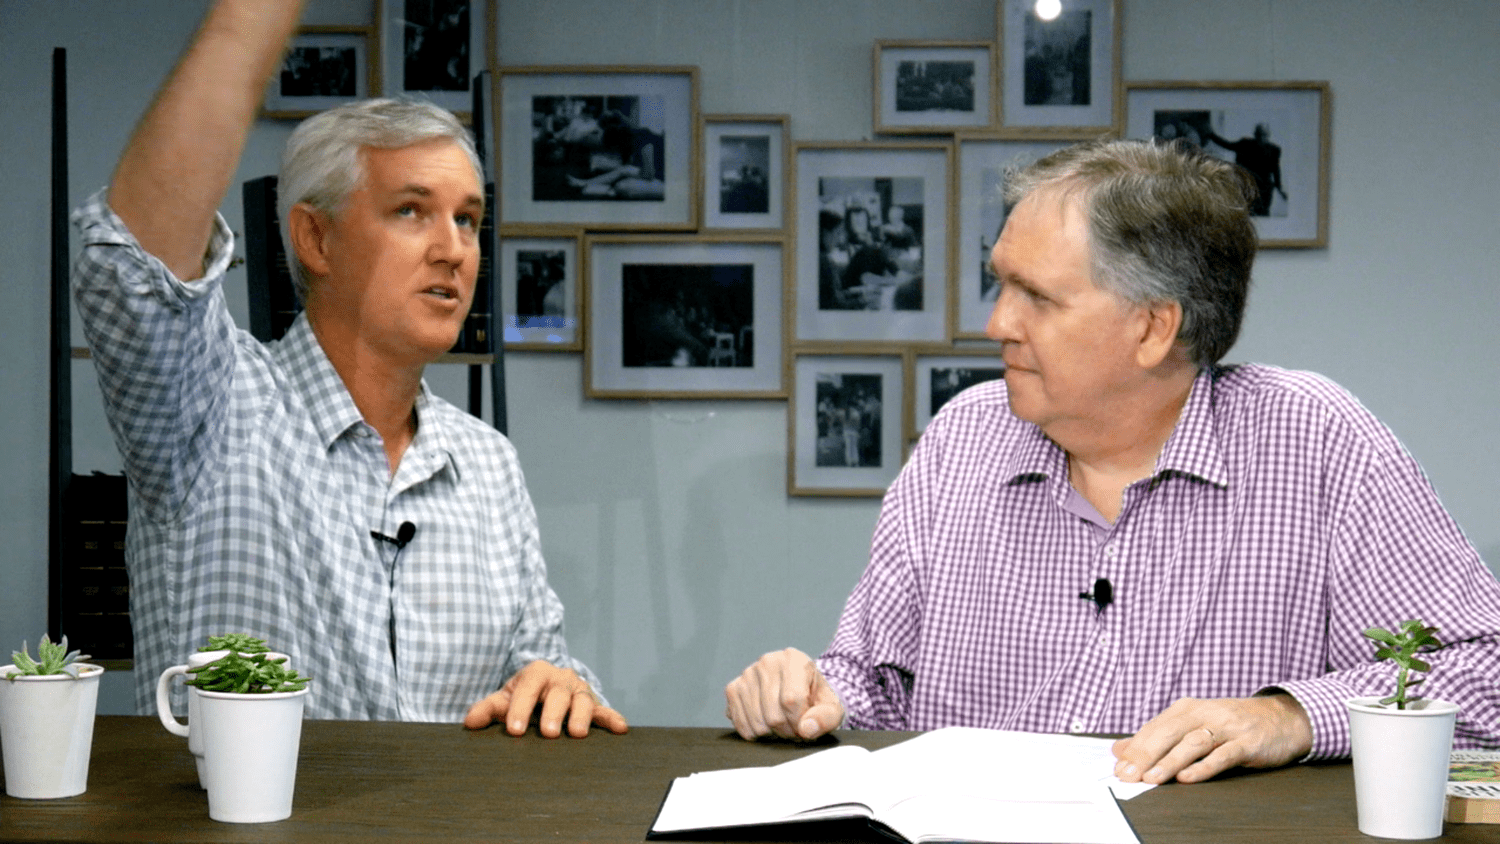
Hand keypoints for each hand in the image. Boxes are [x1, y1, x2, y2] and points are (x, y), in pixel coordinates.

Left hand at [463, 660, 627, 737]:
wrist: (548, 688)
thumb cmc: (524, 697)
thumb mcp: (504, 699)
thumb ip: (487, 709)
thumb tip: (470, 723)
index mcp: (536, 673)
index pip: (527, 689)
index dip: (520, 708)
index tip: (513, 730)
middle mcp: (560, 679)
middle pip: (558, 694)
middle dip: (552, 713)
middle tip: (547, 733)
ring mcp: (579, 691)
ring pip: (582, 700)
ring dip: (580, 716)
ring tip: (576, 734)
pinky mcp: (595, 705)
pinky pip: (604, 711)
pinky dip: (612, 718)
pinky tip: (620, 729)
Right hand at [725, 648, 844, 740]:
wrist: (800, 689)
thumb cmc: (816, 698)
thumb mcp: (832, 708)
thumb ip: (826, 718)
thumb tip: (806, 728)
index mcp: (794, 659)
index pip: (791, 700)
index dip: (799, 722)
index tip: (805, 725)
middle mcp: (767, 661)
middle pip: (773, 715)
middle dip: (787, 731)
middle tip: (794, 727)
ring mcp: (747, 674)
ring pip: (756, 722)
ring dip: (771, 734)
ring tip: (782, 724)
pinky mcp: (733, 688)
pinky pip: (740, 723)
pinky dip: (754, 732)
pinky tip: (766, 722)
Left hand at [1111, 694, 1312, 783]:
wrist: (1281, 718)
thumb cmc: (1230, 724)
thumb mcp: (1192, 724)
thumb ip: (1156, 737)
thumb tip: (1119, 750)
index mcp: (1185, 709)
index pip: (1154, 728)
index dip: (1135, 749)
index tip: (1118, 768)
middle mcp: (1203, 714)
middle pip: (1168, 734)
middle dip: (1146, 755)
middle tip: (1128, 775)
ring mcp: (1226, 727)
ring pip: (1193, 744)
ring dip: (1170, 761)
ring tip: (1151, 778)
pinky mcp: (1247, 743)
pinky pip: (1223, 755)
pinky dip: (1204, 767)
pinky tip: (1188, 778)